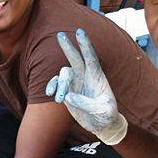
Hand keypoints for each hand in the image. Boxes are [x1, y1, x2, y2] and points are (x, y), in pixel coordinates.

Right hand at [45, 29, 127, 144]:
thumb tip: (67, 96)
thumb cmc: (107, 116)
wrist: (103, 125)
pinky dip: (51, 86)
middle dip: (68, 46)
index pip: (91, 57)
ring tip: (58, 100)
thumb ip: (86, 104)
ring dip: (58, 85)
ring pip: (63, 74)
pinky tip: (50, 94)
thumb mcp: (103, 112)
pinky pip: (56, 83)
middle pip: (75, 57)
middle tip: (60, 34)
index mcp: (97, 77)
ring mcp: (76, 82)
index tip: (80, 32)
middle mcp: (86, 76)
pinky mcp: (68, 90)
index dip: (85, 44)